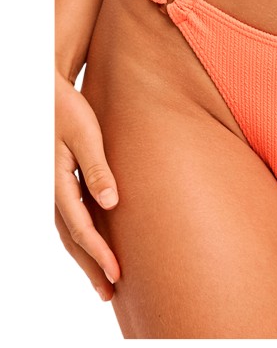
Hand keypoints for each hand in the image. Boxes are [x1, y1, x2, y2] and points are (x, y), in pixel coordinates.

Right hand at [55, 68, 120, 300]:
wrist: (49, 94)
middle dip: (91, 266)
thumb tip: (111, 204)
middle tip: (109, 292)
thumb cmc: (68, 110)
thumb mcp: (86, 136)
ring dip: (86, 256)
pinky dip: (82, 236)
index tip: (117, 273)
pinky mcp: (62, 181)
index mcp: (57, 181)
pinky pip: (71, 216)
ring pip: (69, 231)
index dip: (99, 252)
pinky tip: (95, 244)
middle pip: (72, 238)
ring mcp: (55, 187)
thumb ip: (97, 169)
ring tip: (103, 279)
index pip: (80, 226)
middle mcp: (53, 190)